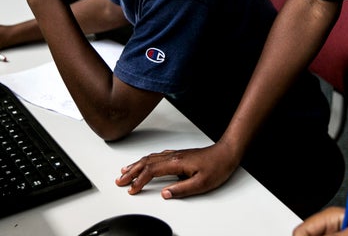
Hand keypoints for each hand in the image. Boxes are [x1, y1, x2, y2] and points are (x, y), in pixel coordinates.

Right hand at [115, 142, 240, 199]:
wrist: (227, 152)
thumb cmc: (217, 166)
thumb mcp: (202, 183)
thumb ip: (182, 189)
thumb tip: (165, 194)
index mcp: (177, 163)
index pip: (151, 171)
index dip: (139, 181)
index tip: (132, 189)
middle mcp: (174, 156)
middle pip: (146, 162)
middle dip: (131, 172)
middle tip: (120, 180)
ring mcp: (176, 154)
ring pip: (150, 158)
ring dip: (136, 165)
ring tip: (125, 171)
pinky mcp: (179, 155)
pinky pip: (157, 156)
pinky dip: (146, 160)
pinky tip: (144, 162)